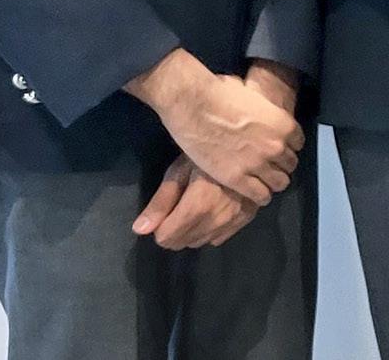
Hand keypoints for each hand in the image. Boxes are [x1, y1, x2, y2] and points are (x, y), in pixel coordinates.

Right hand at [127, 50, 303, 206]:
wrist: (194, 104)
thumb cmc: (220, 93)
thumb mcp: (254, 96)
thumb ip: (263, 108)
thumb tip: (258, 105)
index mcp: (284, 125)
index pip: (298, 144)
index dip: (286, 147)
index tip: (277, 149)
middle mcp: (277, 146)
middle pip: (290, 165)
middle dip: (280, 165)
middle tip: (268, 166)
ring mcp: (258, 164)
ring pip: (279, 183)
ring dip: (272, 182)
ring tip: (263, 182)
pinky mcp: (238, 178)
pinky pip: (259, 195)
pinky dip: (259, 196)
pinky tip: (254, 193)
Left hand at [132, 155, 259, 248]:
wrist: (249, 145)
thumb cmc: (207, 152)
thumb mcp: (179, 171)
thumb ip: (160, 203)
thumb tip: (140, 230)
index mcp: (199, 206)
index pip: (167, 238)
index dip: (159, 227)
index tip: (165, 210)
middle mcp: (218, 219)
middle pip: (182, 243)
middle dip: (174, 231)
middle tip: (178, 206)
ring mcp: (235, 220)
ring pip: (200, 242)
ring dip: (191, 231)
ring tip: (195, 207)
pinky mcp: (247, 218)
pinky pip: (218, 239)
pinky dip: (210, 230)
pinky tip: (211, 210)